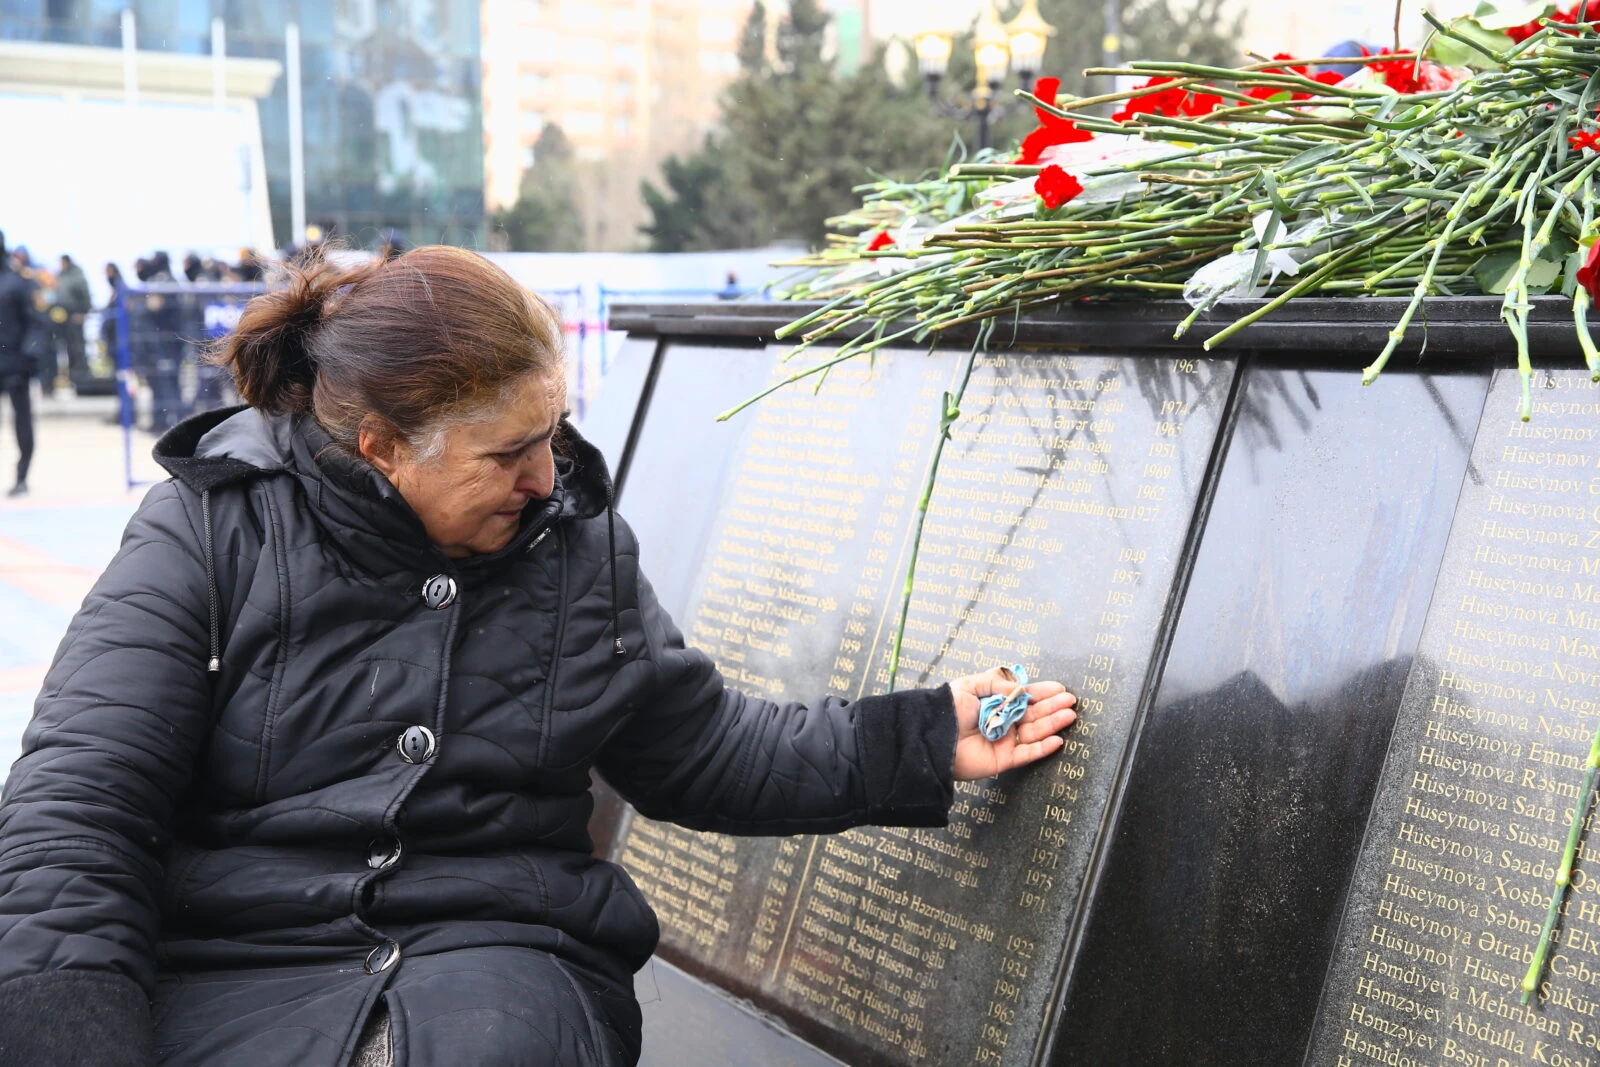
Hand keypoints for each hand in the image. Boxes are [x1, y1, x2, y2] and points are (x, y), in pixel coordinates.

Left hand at [949, 666, 1076, 780]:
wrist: (933, 737)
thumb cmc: (948, 709)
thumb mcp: (970, 685)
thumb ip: (997, 683)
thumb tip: (1022, 688)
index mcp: (995, 703)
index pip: (1023, 697)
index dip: (1041, 692)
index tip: (1059, 688)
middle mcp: (1002, 721)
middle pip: (1033, 714)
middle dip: (1052, 706)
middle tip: (1070, 701)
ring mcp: (1004, 741)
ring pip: (1034, 732)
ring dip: (1052, 723)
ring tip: (1069, 715)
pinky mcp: (1003, 760)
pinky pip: (1027, 754)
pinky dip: (1043, 748)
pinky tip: (1058, 739)